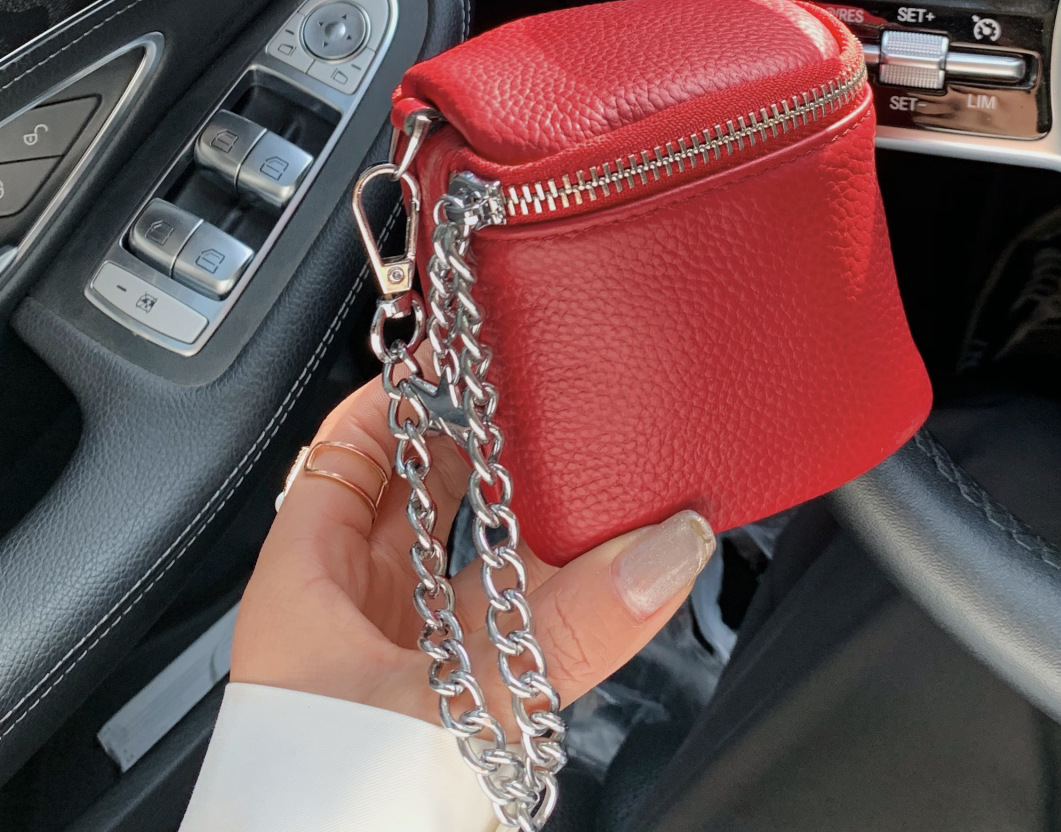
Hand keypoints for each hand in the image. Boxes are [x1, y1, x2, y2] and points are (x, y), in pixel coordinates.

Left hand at [232, 371, 715, 729]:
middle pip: (403, 496)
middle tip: (531, 408)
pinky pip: (482, 620)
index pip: (341, 451)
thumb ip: (570, 628)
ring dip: (505, 523)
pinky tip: (577, 578)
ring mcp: (387, 660)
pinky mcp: (433, 704)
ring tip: (568, 479)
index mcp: (305, 584)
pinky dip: (526, 591)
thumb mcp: (461, 700)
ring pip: (449, 559)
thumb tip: (664, 553)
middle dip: (467, 449)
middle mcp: (341, 613)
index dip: (394, 397)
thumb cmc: (330, 814)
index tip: (457, 363)